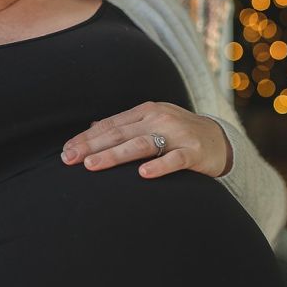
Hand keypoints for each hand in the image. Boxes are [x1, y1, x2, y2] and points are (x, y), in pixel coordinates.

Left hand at [60, 101, 232, 178]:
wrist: (221, 140)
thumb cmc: (179, 134)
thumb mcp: (152, 123)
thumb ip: (125, 126)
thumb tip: (92, 127)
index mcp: (147, 111)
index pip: (111, 124)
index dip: (87, 137)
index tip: (66, 151)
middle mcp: (160, 119)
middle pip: (120, 133)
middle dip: (92, 146)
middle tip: (70, 159)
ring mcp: (178, 135)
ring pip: (141, 145)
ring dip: (115, 155)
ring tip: (93, 165)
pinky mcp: (194, 152)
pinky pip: (175, 159)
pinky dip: (159, 166)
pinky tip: (143, 174)